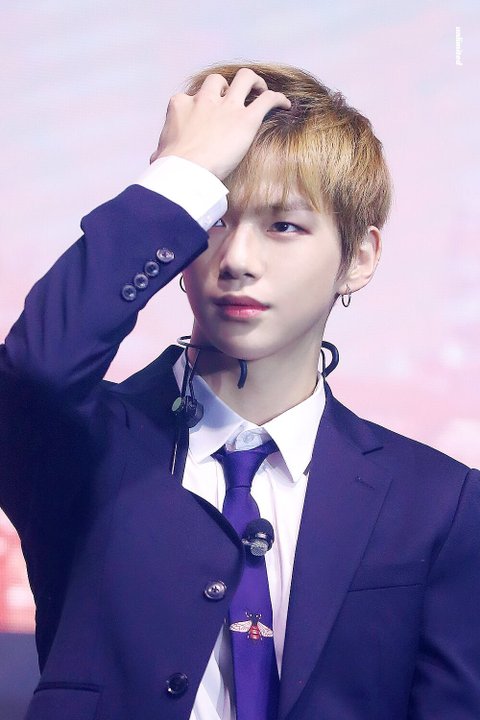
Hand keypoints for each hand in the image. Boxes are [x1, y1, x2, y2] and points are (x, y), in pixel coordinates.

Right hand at [150, 68, 290, 179]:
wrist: (185, 172)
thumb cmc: (169, 168)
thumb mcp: (159, 156)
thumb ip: (161, 153)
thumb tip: (154, 160)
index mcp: (180, 106)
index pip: (190, 97)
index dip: (200, 104)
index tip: (206, 115)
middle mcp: (204, 100)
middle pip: (218, 81)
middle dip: (228, 87)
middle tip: (235, 100)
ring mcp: (226, 108)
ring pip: (246, 78)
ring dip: (255, 83)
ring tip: (260, 92)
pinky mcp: (246, 119)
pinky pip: (268, 99)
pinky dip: (278, 99)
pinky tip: (285, 105)